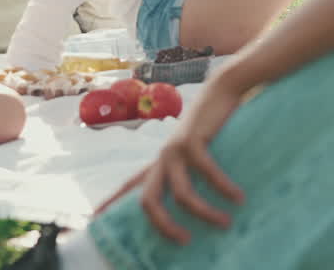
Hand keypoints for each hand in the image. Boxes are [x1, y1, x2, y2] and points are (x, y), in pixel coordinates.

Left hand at [95, 71, 246, 243]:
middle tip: (185, 242)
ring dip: (204, 212)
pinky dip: (223, 187)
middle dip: (162, 226)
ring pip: (181, 194)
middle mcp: (162, 158)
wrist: (222, 90)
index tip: (95, 219)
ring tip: (225, 223)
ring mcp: (175, 149)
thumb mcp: (197, 152)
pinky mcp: (193, 140)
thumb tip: (200, 203)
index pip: (129, 185)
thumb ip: (192, 173)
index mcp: (159, 162)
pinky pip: (207, 173)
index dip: (111, 203)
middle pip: (147, 200)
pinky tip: (238, 198)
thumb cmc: (213, 125)